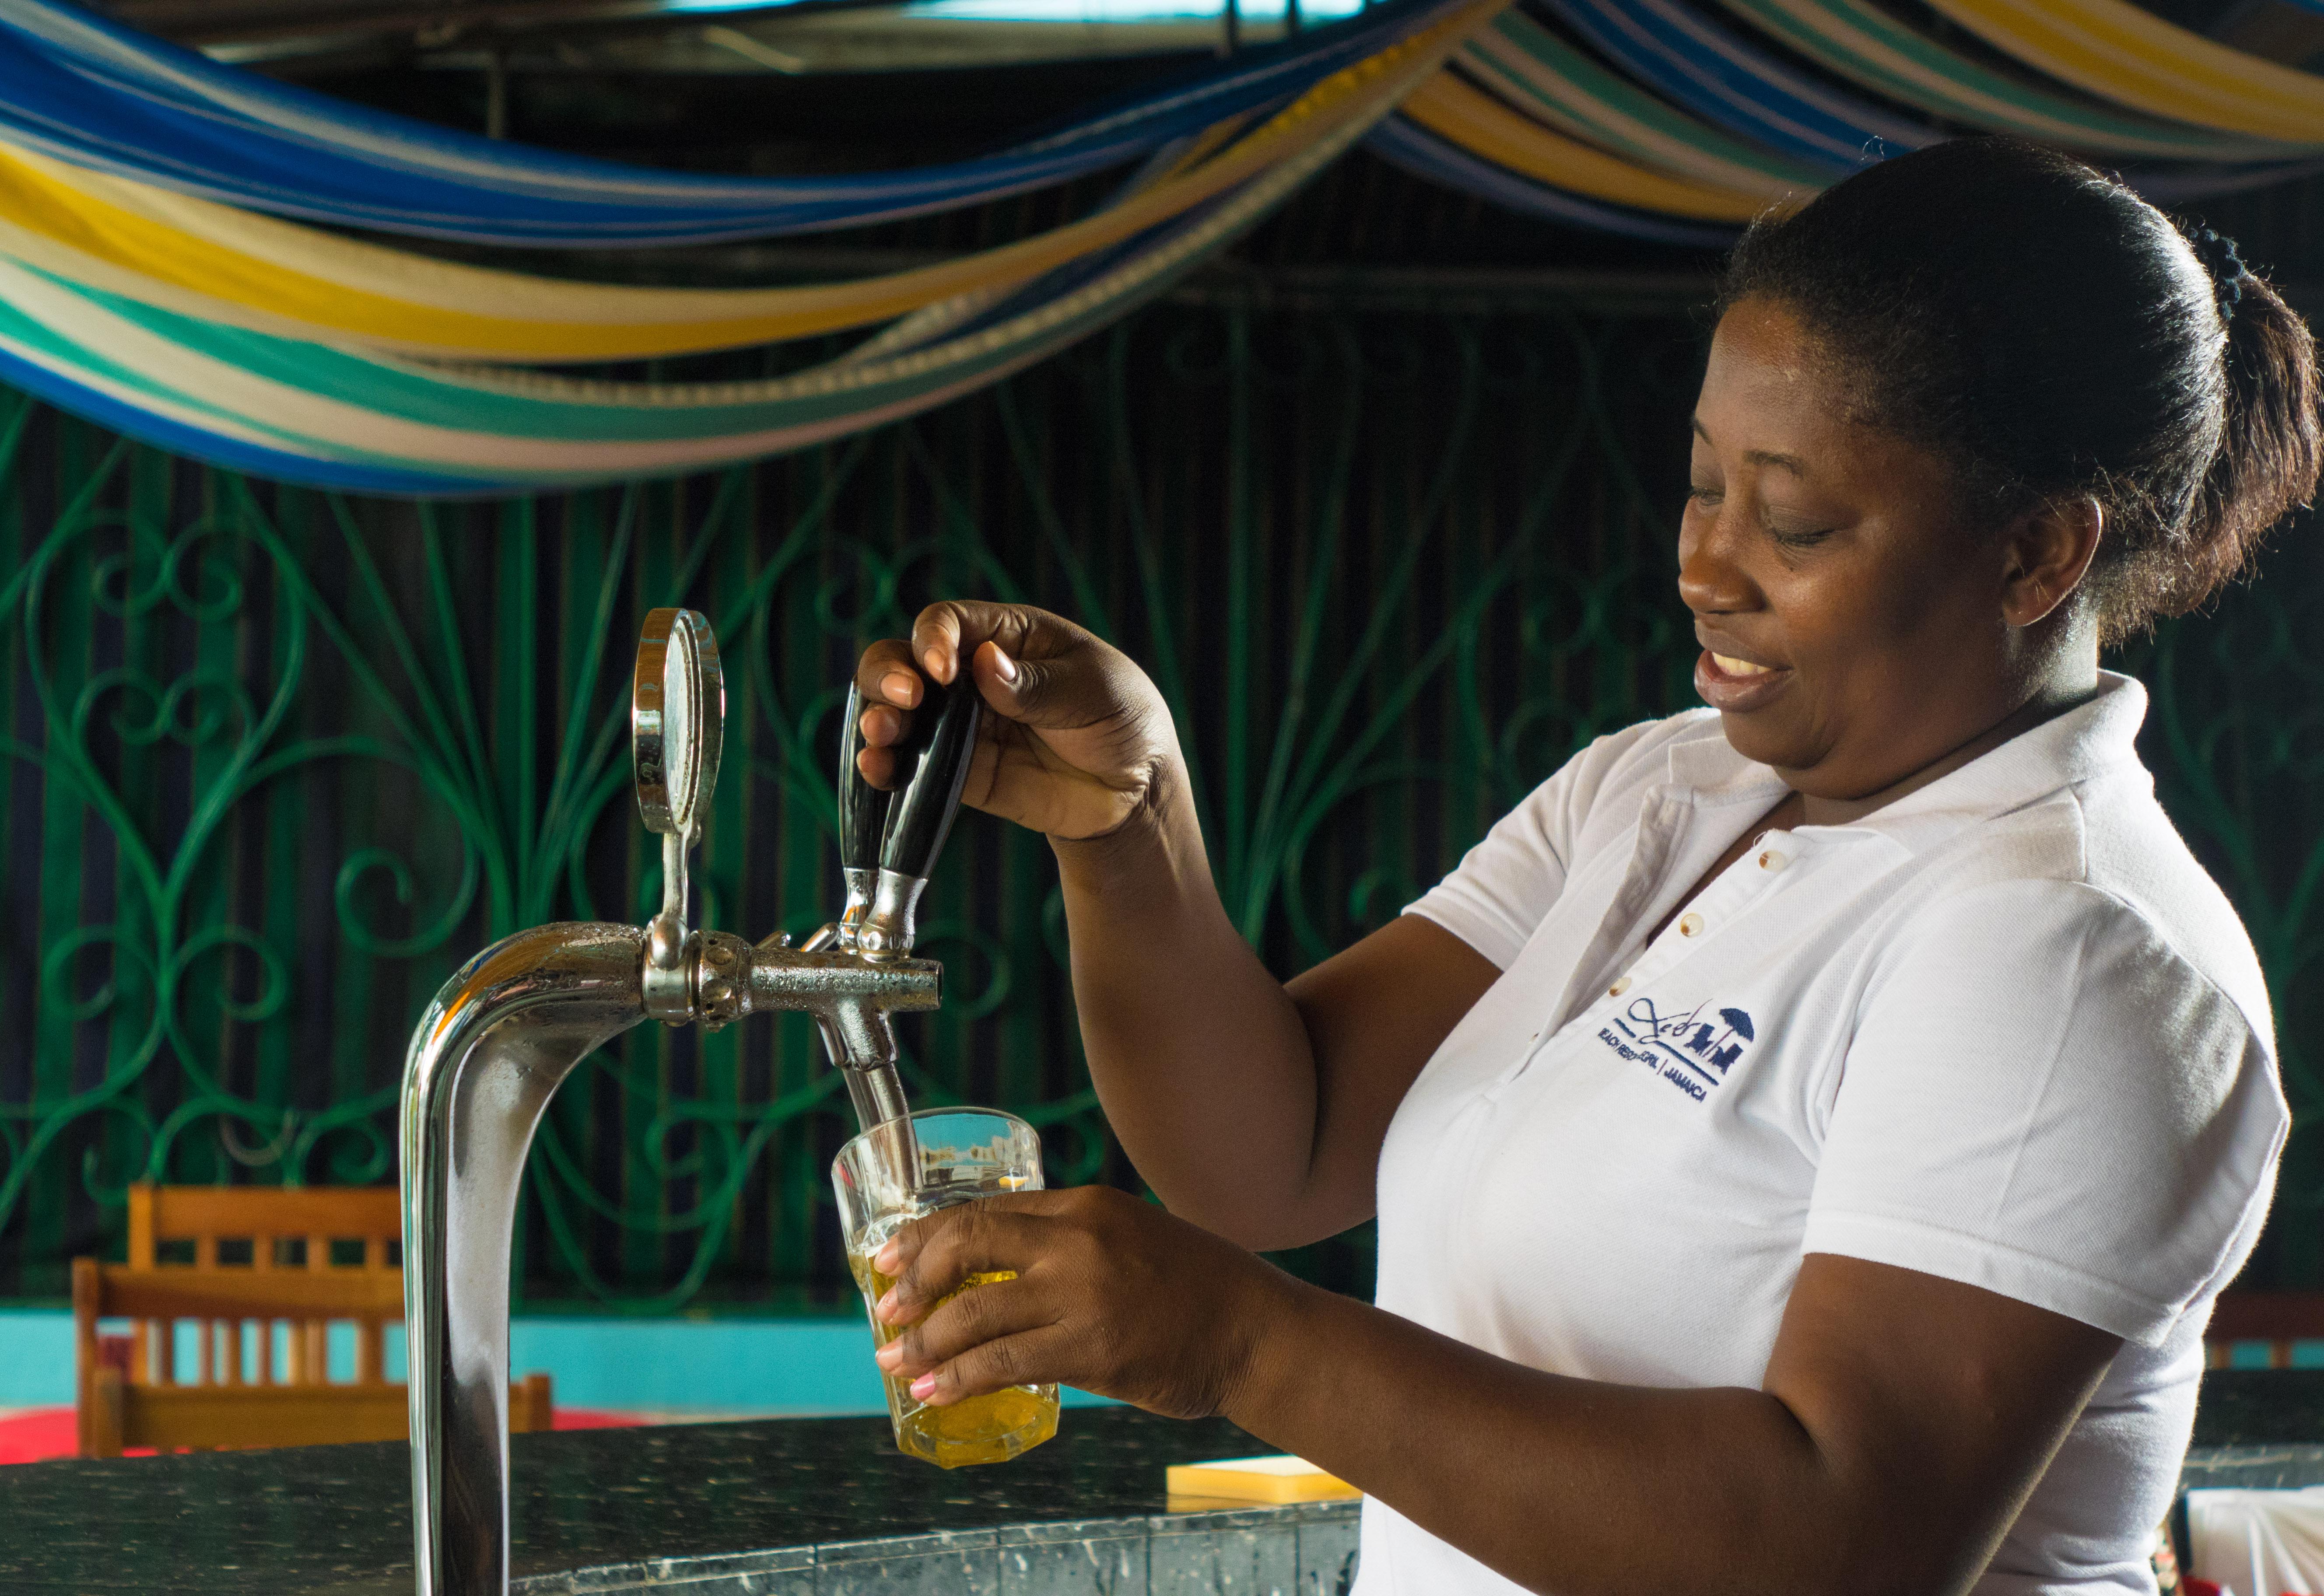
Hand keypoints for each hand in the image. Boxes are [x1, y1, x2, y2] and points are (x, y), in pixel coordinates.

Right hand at [853, 602, 1182, 840]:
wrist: (1136, 791)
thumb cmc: (1123, 720)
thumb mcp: (1093, 692)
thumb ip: (1037, 685)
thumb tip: (985, 663)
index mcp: (1008, 635)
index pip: (950, 622)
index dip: (934, 639)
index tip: (942, 671)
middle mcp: (973, 674)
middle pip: (904, 659)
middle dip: (889, 674)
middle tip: (905, 699)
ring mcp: (961, 723)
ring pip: (898, 711)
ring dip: (878, 718)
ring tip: (881, 736)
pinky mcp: (958, 770)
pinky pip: (911, 765)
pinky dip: (886, 767)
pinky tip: (878, 770)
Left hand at [867, 1186, 1302, 1420]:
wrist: (1258, 1331)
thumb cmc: (1197, 1291)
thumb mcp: (1129, 1239)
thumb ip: (1070, 1246)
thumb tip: (1000, 1275)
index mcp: (1086, 1205)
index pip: (985, 1211)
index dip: (927, 1237)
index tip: (891, 1259)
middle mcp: (1079, 1238)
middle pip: (967, 1245)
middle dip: (913, 1279)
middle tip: (887, 1310)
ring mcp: (1084, 1292)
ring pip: (974, 1311)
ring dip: (925, 1341)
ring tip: (897, 1362)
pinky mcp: (1092, 1347)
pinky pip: (1002, 1362)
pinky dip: (959, 1378)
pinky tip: (936, 1392)